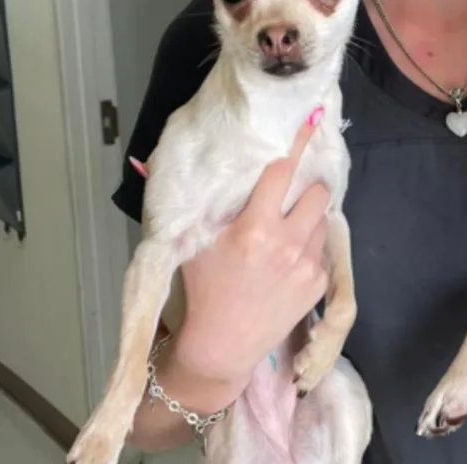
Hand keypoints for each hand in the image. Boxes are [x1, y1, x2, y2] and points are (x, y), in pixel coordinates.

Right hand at [164, 106, 331, 391]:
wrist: (222, 346)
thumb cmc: (202, 290)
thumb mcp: (190, 244)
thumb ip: (183, 201)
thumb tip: (144, 159)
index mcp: (253, 227)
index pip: (283, 171)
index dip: (297, 143)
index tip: (310, 119)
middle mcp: (286, 242)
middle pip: (316, 191)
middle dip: (306, 186)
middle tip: (290, 190)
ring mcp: (307, 264)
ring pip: (322, 218)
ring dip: (308, 215)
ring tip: (286, 225)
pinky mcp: (318, 283)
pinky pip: (322, 247)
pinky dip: (309, 243)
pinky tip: (288, 255)